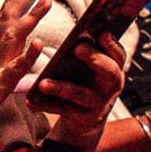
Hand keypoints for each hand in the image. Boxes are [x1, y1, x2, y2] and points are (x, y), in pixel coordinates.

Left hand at [38, 32, 126, 151]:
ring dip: (61, 88)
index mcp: (114, 70)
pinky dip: (46, 105)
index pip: (119, 55)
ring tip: (43, 83)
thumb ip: (88, 53)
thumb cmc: (86, 83)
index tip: (101, 33)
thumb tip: (78, 33)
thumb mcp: (91, 69)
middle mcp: (111, 87)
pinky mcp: (84, 117)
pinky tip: (31, 102)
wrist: (87, 118)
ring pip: (81, 94)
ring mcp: (98, 103)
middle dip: (95, 59)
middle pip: (109, 72)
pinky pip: (63, 110)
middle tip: (77, 48)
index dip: (112, 44)